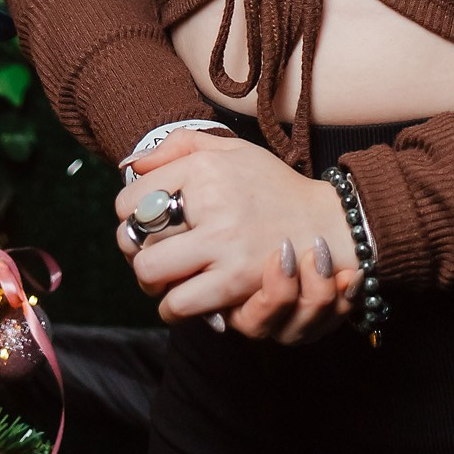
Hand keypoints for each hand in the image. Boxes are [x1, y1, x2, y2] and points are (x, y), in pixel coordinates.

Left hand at [115, 130, 362, 342]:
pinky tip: (184, 298)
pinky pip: (178, 302)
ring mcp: (222, 243)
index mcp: (203, 167)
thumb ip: (180, 147)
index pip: (131, 199)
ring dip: (151, 281)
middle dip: (135, 251)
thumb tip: (130, 165)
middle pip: (134, 237)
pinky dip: (173, 307)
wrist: (324, 224)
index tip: (146, 224)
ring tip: (165, 278)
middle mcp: (209, 201)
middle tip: (150, 254)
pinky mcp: (234, 279)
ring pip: (150, 271)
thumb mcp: (232, 151)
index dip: (130, 216)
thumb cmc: (273, 187)